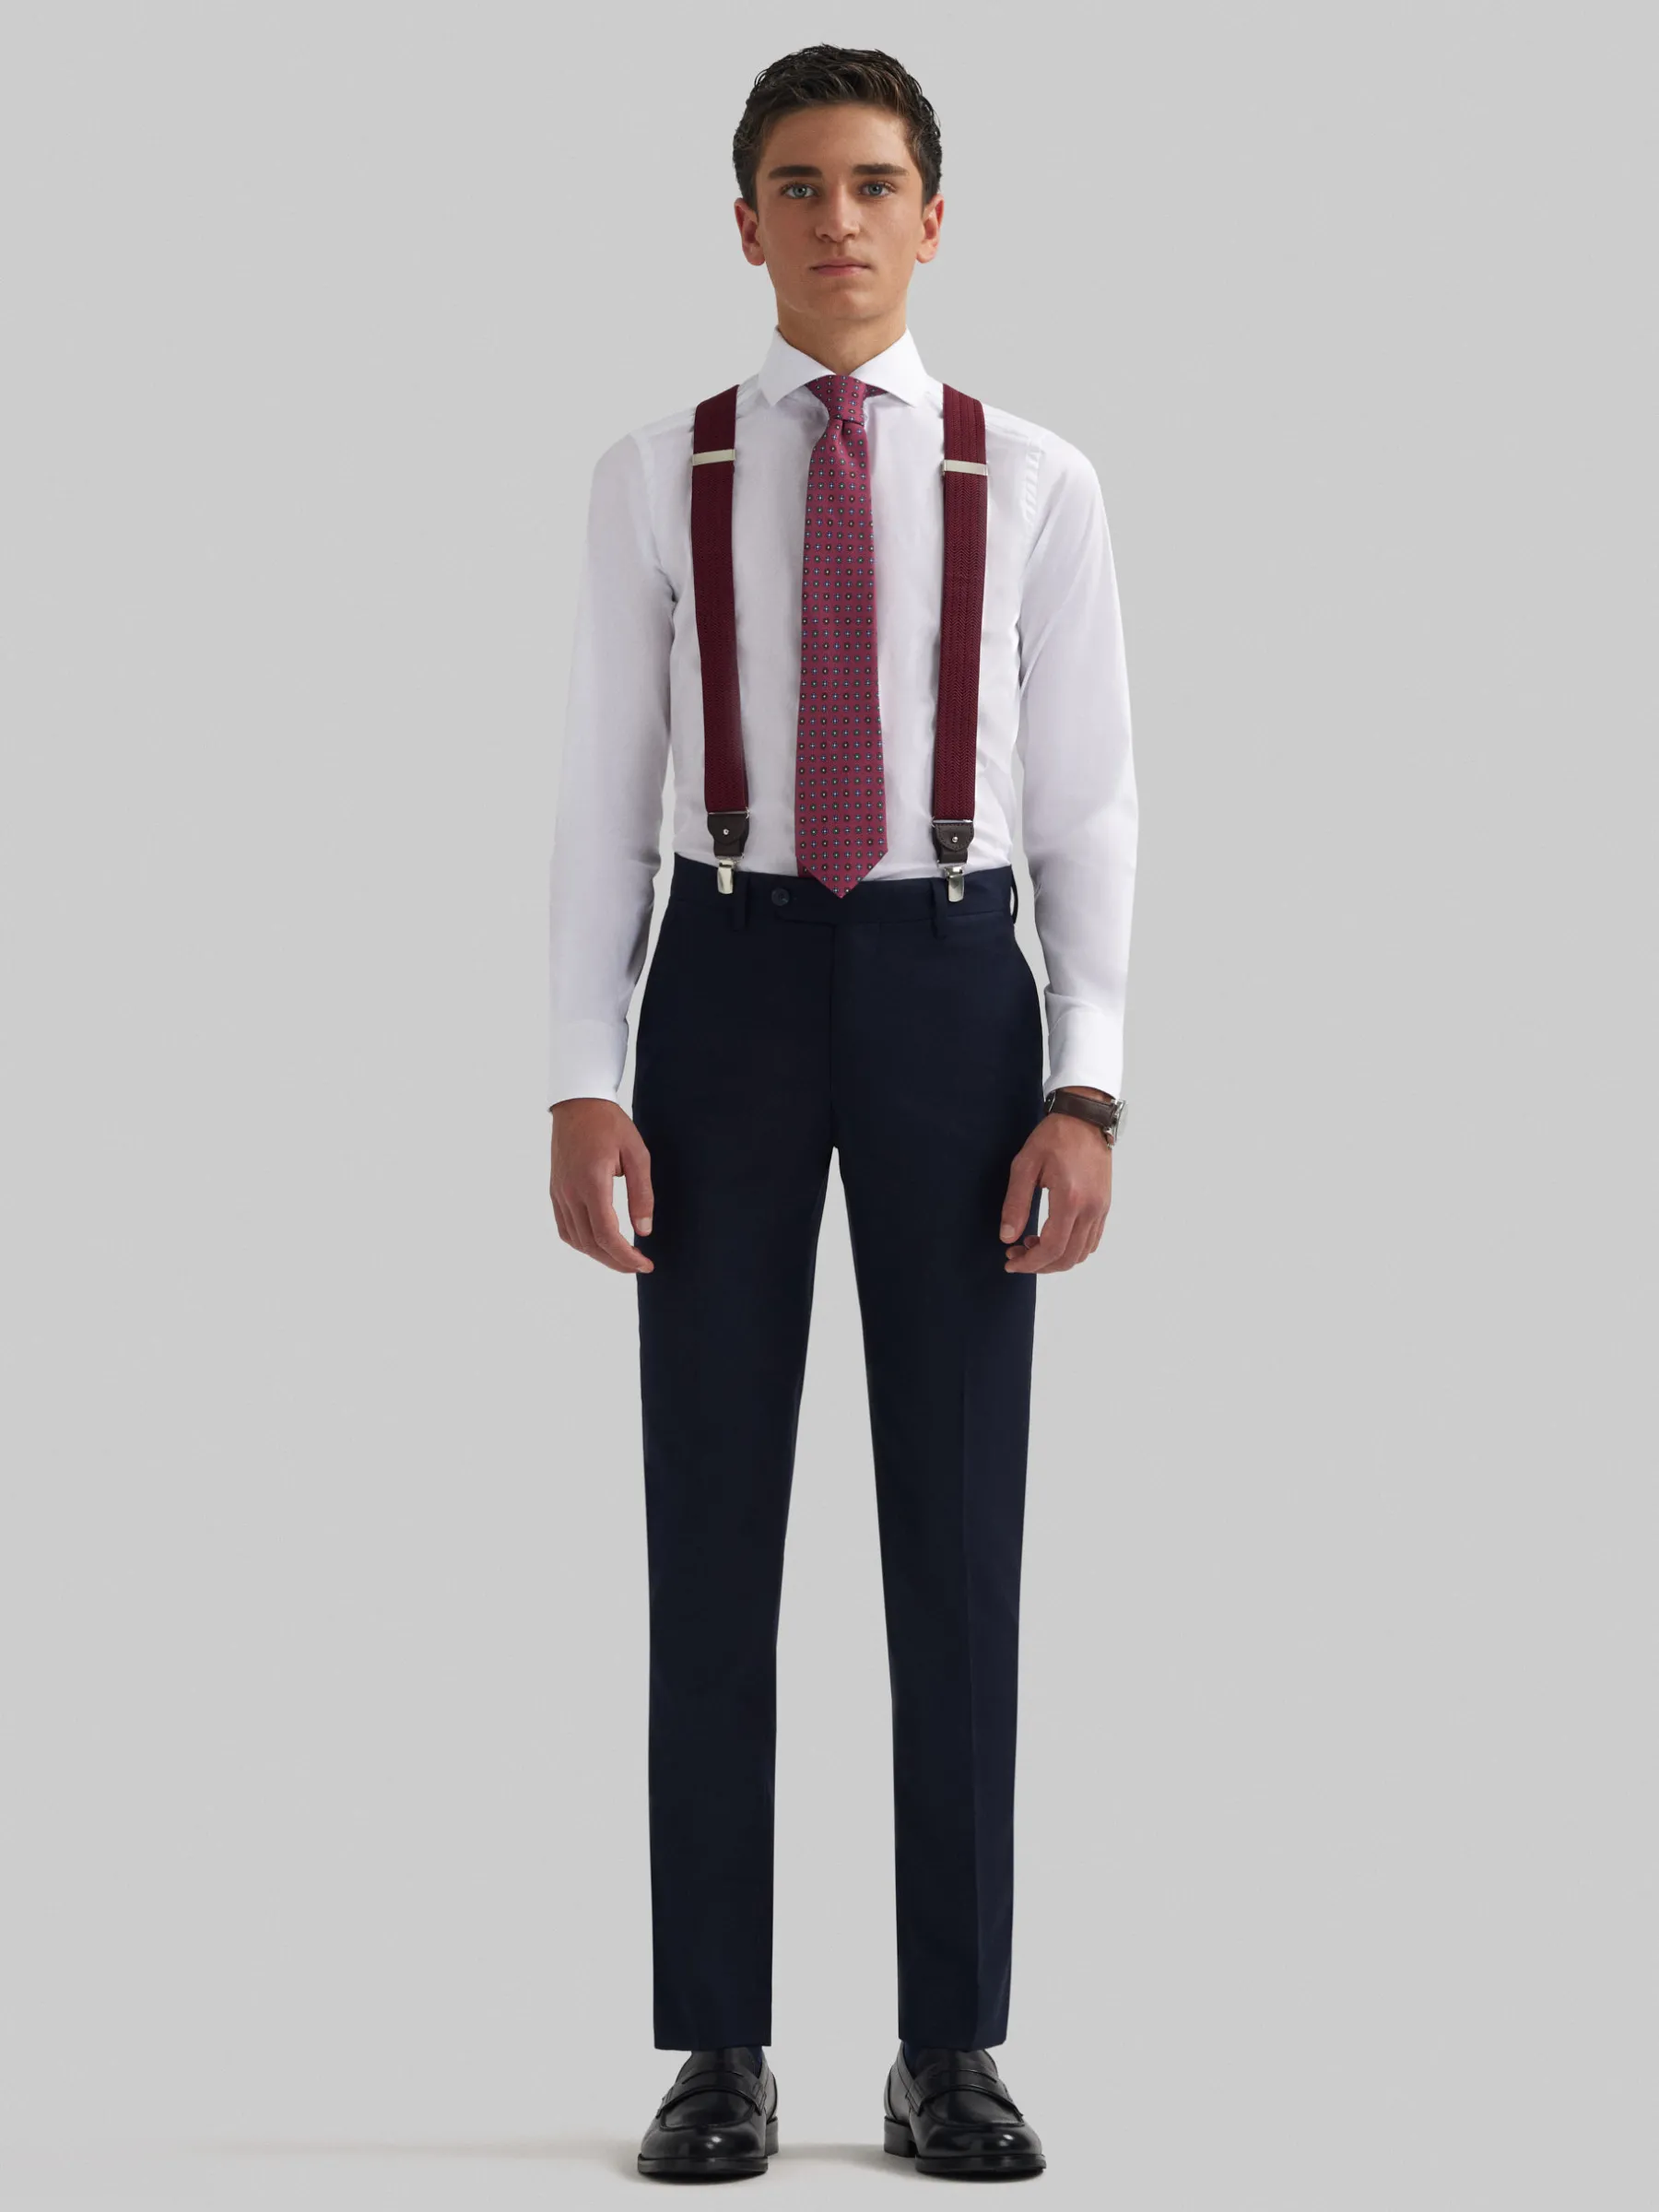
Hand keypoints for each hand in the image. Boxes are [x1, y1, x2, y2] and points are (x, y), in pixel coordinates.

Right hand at [549, 1098, 655, 1272]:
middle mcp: (570, 1192)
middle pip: (590, 1244)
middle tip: (639, 1266)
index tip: (645, 1264)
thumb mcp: (637, 1154)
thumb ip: (642, 1194)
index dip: (626, 1257)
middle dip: (616, 1262)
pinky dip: (582, 1243)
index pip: (606, 1235)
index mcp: (591, 1183)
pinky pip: (565, 1228)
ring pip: (576, 1240)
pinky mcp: (555, 1191)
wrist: (578, 1103)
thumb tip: (644, 1231)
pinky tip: (599, 1244)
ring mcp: (559, 1193)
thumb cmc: (610, 1124)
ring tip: (623, 1258)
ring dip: (600, 1255)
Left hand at [997, 1089, 1113, 1273]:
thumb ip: (1015, 1204)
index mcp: (1070, 1199)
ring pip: (1081, 1253)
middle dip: (1039, 1265)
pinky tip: (1052, 1238)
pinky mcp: (1104, 1205)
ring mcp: (1101, 1208)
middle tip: (1016, 1255)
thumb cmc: (1054, 1136)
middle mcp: (1091, 1208)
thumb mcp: (1025, 1166)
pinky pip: (1091, 1241)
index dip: (1029, 1262)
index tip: (1010, 1262)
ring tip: (1031, 1245)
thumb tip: (1007, 1237)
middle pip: (1068, 1257)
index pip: (1052, 1248)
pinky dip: (1072, 1249)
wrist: (1084, 1118)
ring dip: (1055, 1259)